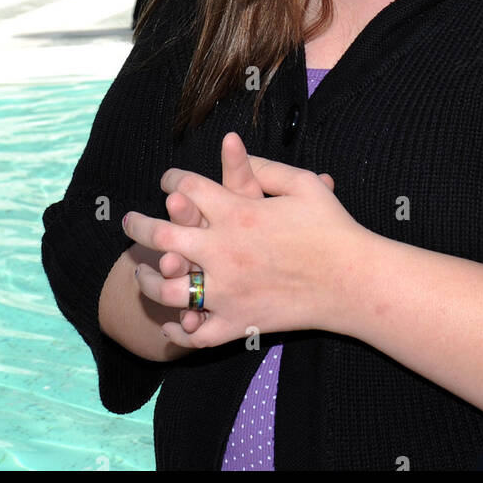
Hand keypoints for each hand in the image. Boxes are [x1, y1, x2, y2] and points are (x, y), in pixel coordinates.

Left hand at [125, 136, 353, 348]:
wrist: (354, 281)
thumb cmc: (332, 228)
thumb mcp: (302, 183)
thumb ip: (264, 167)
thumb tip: (234, 150)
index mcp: (237, 211)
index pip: (186, 187)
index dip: (171, 179)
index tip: (167, 181)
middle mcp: (223, 250)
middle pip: (161, 233)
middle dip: (138, 225)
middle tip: (128, 222)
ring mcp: (227, 290)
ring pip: (167, 288)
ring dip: (147, 277)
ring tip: (141, 271)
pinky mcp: (238, 322)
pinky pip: (196, 332)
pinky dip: (178, 329)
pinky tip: (170, 321)